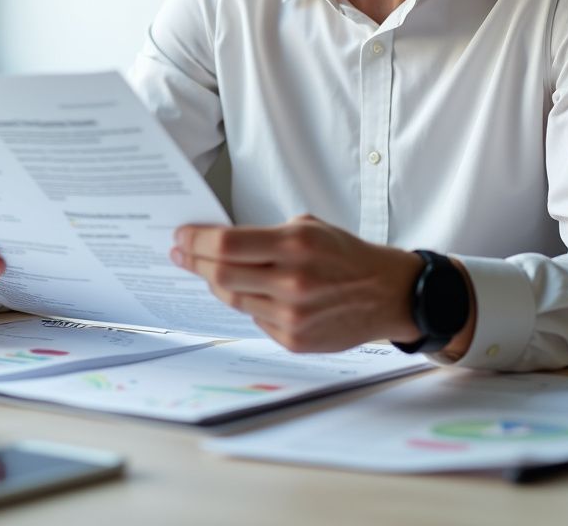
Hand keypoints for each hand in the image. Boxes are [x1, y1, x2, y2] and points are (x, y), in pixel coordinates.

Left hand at [170, 214, 423, 351]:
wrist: (387, 293)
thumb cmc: (346, 255)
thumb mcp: (310, 228)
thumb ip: (268, 236)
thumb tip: (220, 242)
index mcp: (295, 245)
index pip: (227, 245)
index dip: (197, 241)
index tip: (181, 237)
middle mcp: (291, 282)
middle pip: (220, 275)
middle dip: (193, 262)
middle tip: (180, 253)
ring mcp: (292, 315)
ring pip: (233, 299)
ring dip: (216, 283)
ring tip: (208, 271)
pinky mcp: (294, 339)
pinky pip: (254, 319)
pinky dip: (248, 303)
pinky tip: (251, 292)